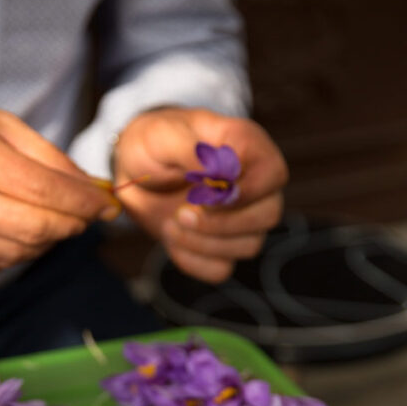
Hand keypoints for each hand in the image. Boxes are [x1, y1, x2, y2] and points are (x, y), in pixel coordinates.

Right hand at [0, 96, 118, 278]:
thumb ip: (46, 156)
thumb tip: (93, 193)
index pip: (44, 190)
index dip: (84, 203)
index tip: (105, 206)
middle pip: (33, 230)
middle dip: (69, 226)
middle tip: (81, 218)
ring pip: (13, 256)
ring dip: (40, 243)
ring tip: (40, 221)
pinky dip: (7, 255)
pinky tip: (3, 232)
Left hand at [112, 108, 287, 282]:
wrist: (132, 170)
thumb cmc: (154, 144)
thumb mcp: (164, 136)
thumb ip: (192, 150)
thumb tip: (217, 172)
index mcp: (247, 148)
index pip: (273, 175)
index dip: (245, 192)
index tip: (205, 197)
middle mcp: (253, 185)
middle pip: (269, 215)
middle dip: (222, 223)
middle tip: (180, 213)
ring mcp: (241, 219)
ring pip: (248, 246)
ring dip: (203, 242)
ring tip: (170, 222)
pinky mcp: (221, 246)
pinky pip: (221, 269)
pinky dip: (192, 261)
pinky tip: (171, 238)